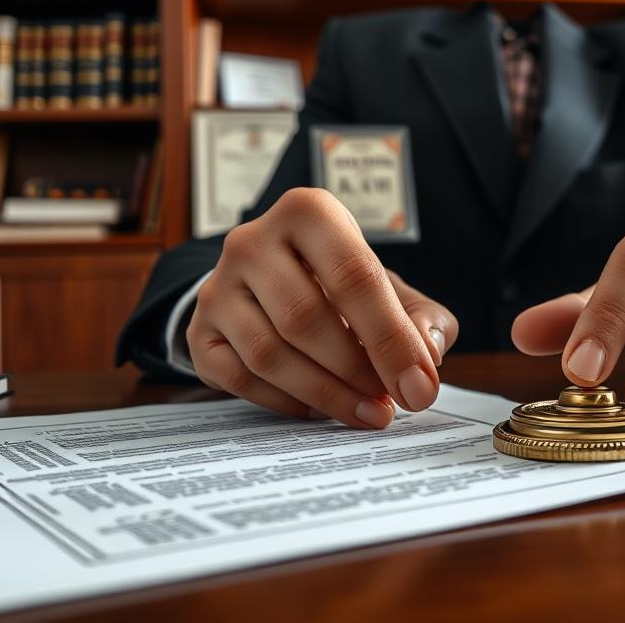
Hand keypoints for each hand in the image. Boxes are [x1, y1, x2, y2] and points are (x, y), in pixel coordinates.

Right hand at [186, 188, 457, 427]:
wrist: (274, 280)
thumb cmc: (345, 285)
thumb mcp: (393, 289)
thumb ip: (422, 319)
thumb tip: (425, 357)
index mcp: (309, 212)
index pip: (353, 277)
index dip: (390, 338)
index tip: (417, 387)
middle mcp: (252, 241)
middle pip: (305, 317)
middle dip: (355, 371)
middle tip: (389, 405)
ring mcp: (217, 286)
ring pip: (268, 353)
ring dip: (324, 393)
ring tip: (365, 412)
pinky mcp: (199, 330)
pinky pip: (239, 378)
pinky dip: (284, 402)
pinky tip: (318, 408)